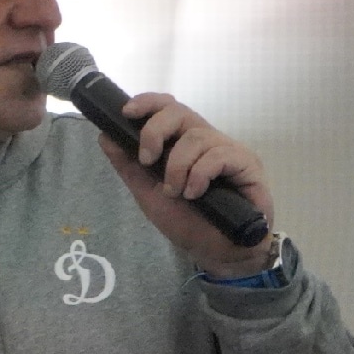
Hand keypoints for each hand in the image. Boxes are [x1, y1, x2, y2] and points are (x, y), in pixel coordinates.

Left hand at [98, 93, 277, 278]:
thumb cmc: (186, 221)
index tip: (127, 112)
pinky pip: (219, 155)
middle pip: (179, 112)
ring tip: (175, 192)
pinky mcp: (247, 164)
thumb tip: (105, 136)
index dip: (148, 103)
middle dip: (155, 131)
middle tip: (148, 160)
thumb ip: (129, 166)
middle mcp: (206, 140)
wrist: (216, 251)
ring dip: (177, 167)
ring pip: (196, 136)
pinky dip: (198, 175)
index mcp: (182, 143)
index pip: (168, 108)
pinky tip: (194, 194)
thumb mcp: (148, 193)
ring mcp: (227, 150)